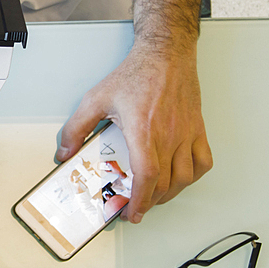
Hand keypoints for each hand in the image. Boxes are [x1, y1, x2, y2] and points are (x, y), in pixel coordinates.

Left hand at [56, 0, 212, 223]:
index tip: (131, 213)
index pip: (147, 176)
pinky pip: (204, 161)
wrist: (166, 54)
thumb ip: (76, 128)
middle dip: (149, 202)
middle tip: (135, 207)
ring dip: (170, 193)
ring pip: (186, 177)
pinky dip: (194, 176)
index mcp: (144, 130)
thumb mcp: (96, 99)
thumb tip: (64, 153)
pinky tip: (181, 177)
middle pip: (165, 183)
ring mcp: (187, 133)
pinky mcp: (198, 128)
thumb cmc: (136, 74)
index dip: (140, 201)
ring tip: (154, 196)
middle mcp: (169, 135)